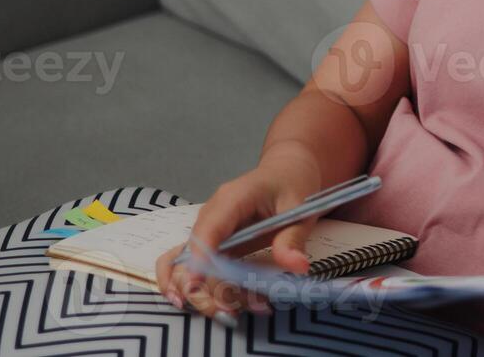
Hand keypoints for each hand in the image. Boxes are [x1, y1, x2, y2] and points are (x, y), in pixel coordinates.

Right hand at [155, 144, 327, 321]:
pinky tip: (201, 304)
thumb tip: (296, 266)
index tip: (197, 285)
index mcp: (231, 199)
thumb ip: (293, 238)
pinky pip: (190, 266)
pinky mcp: (211, 244)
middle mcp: (211, 216)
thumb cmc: (290, 183)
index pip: (208, 229)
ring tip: (227, 313)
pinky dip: (193, 286)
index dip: (199, 258)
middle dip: (203, 288)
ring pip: (184, 265)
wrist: (285, 171)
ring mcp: (208, 231)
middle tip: (230, 312)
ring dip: (200, 293)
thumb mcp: (299, 208)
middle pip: (190, 255)